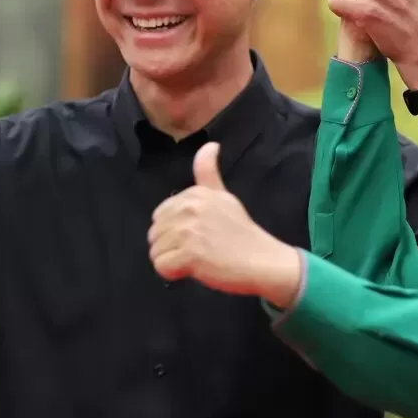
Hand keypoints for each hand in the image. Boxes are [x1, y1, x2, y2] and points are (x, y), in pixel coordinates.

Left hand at [148, 142, 302, 306]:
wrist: (262, 260)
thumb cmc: (241, 232)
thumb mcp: (224, 196)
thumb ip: (208, 173)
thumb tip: (210, 144)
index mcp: (195, 194)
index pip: (160, 215)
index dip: (174, 230)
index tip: (198, 235)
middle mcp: (190, 208)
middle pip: (154, 233)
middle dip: (170, 246)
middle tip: (197, 249)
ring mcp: (189, 231)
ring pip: (155, 251)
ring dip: (172, 261)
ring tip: (197, 259)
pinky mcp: (189, 255)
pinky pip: (161, 266)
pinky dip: (173, 273)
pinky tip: (192, 269)